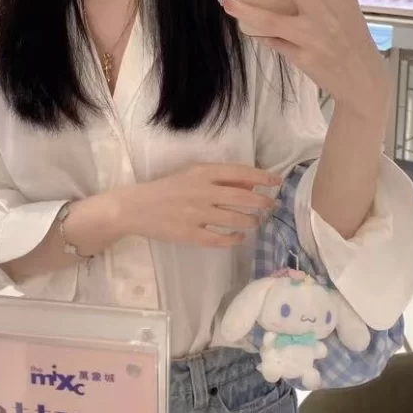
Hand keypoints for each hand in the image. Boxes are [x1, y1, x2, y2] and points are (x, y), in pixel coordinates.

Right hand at [114, 164, 280, 247]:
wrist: (135, 207)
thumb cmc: (166, 188)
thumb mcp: (193, 176)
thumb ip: (221, 180)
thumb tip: (252, 184)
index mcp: (202, 173)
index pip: (240, 173)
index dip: (262, 177)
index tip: (277, 182)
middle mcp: (202, 191)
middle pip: (243, 198)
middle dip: (262, 202)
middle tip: (272, 205)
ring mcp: (197, 214)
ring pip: (235, 219)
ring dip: (250, 221)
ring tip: (255, 221)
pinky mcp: (190, 234)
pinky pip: (219, 239)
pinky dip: (233, 239)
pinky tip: (239, 238)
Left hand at [219, 0, 389, 125]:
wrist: (363, 82)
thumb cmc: (354, 42)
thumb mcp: (348, 12)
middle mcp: (325, 12)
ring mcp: (311, 36)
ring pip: (269, 18)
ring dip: (243, 8)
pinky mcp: (301, 56)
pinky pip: (273, 41)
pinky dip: (261, 33)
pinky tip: (248, 26)